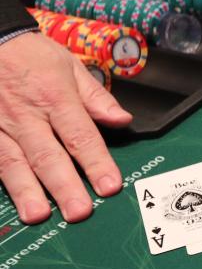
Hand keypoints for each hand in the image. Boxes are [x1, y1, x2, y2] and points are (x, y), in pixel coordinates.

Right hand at [0, 33, 130, 223]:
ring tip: (37, 215)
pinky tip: (7, 200)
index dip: (97, 162)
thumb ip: (95, 97)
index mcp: (54, 97)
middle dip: (64, 185)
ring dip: (25, 190)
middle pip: (47, 154)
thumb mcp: (68, 65)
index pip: (80, 135)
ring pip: (12, 161)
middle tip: (79, 211)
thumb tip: (123, 120)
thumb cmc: (29, 53)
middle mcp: (25, 114)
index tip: (110, 186)